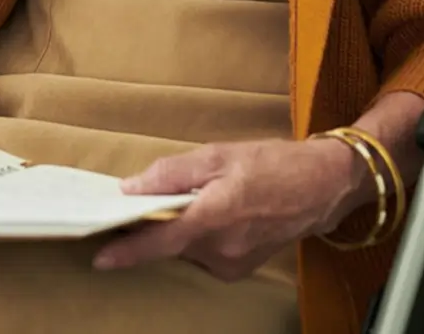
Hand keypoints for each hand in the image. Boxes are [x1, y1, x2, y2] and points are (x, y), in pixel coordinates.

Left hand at [94, 138, 363, 280]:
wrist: (322, 188)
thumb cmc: (274, 164)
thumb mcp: (220, 154)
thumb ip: (173, 172)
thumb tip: (133, 187)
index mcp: (214, 217)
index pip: (159, 241)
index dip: (128, 251)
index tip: (101, 256)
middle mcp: (220, 250)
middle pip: (170, 243)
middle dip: (157, 224)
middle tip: (150, 199)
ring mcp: (231, 264)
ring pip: (187, 247)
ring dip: (181, 226)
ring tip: (202, 195)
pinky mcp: (239, 269)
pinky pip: (204, 252)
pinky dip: (199, 234)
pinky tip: (216, 211)